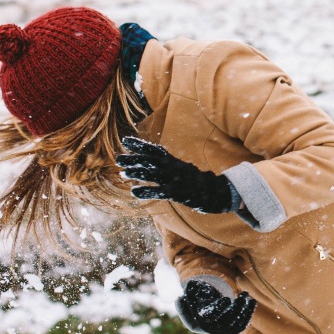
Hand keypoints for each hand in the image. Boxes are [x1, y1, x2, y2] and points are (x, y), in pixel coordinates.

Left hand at [118, 136, 234, 213]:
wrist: (215, 192)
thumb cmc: (195, 181)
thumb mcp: (181, 169)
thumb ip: (167, 165)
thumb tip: (150, 161)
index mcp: (173, 161)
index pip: (154, 150)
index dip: (139, 145)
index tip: (125, 140)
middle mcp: (173, 167)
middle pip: (150, 160)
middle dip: (134, 159)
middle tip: (118, 159)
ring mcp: (174, 179)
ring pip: (153, 174)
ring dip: (137, 173)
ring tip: (123, 173)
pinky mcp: (176, 192)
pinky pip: (159, 191)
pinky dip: (146, 191)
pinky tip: (134, 192)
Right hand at [179, 280, 254, 333]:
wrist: (204, 311)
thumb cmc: (196, 301)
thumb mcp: (190, 296)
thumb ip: (188, 293)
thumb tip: (185, 292)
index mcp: (199, 324)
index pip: (210, 318)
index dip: (219, 309)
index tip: (227, 298)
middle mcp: (211, 331)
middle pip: (226, 322)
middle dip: (236, 309)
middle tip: (242, 296)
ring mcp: (223, 332)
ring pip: (235, 324)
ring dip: (244, 310)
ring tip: (246, 295)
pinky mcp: (232, 331)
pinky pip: (242, 325)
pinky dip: (248, 314)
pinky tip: (252, 301)